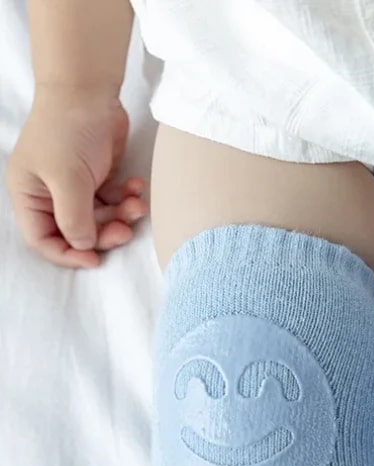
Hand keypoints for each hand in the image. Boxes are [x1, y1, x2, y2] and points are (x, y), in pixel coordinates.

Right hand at [6, 86, 147, 267]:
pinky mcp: (99, 177)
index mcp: (30, 195)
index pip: (42, 239)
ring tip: (137, 204)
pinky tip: (138, 187)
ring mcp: (76, 185)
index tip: (94, 259)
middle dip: (104, 233)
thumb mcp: (67, 180)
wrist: (90, 91)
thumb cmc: (68, 131)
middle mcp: (50, 194)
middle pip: (78, 233)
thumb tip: (83, 247)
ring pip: (102, 219)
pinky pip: (115, 201)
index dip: (67, 254)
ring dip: (122, 216)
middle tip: (125, 229)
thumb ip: (74, 219)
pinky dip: (127, 199)